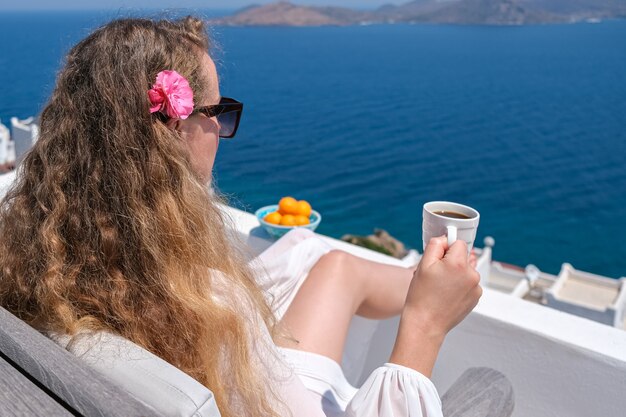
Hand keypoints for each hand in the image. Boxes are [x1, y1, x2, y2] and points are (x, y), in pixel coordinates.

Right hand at [389, 236, 481, 375]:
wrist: (425, 324)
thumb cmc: (421, 296)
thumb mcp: (423, 264)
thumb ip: (436, 245)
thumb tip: (446, 238)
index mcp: (459, 263)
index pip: (458, 243)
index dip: (446, 249)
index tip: (438, 258)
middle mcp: (472, 274)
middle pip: (464, 256)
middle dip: (452, 261)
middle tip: (437, 275)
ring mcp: (476, 287)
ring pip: (467, 269)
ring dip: (457, 273)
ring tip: (441, 287)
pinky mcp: (476, 297)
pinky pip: (469, 283)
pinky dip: (460, 285)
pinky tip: (447, 294)